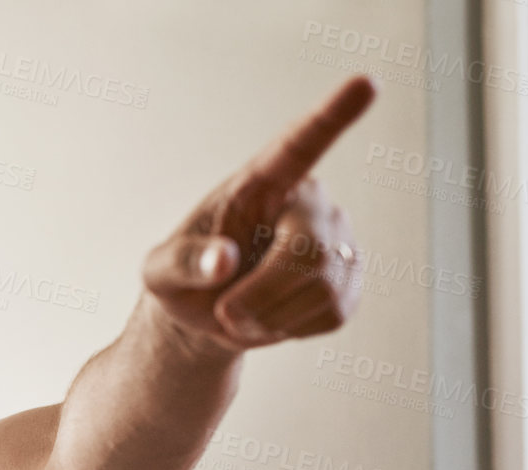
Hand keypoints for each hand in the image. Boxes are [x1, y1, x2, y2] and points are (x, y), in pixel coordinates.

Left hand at [143, 75, 376, 352]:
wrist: (207, 315)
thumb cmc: (182, 279)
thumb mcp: (160, 272)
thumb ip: (183, 263)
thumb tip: (224, 262)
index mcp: (261, 182)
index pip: (300, 144)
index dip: (333, 115)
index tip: (366, 83)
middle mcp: (308, 201)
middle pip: (310, 249)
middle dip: (263, 294)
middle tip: (226, 312)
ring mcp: (336, 239)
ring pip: (324, 287)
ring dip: (272, 316)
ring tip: (244, 311)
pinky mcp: (349, 279)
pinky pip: (332, 313)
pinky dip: (291, 329)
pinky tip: (272, 316)